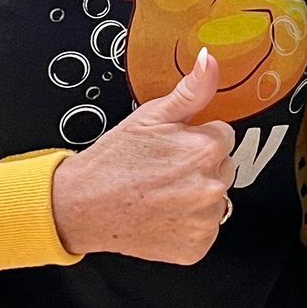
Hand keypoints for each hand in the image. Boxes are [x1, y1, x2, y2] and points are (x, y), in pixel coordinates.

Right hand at [50, 50, 235, 264]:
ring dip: (196, 196)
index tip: (172, 148)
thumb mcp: (150, 116)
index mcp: (205, 149)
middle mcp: (211, 186)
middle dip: (200, 166)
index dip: (195, 139)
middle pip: (224, 167)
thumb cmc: (112, 161)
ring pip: (216, 199)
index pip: (223, 136)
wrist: (82, 206)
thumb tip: (209, 61)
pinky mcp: (197, 246)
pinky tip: (163, 214)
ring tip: (161, 193)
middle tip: (163, 171)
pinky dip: (188, 224)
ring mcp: (205, 220)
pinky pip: (205, 229)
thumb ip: (190, 91)